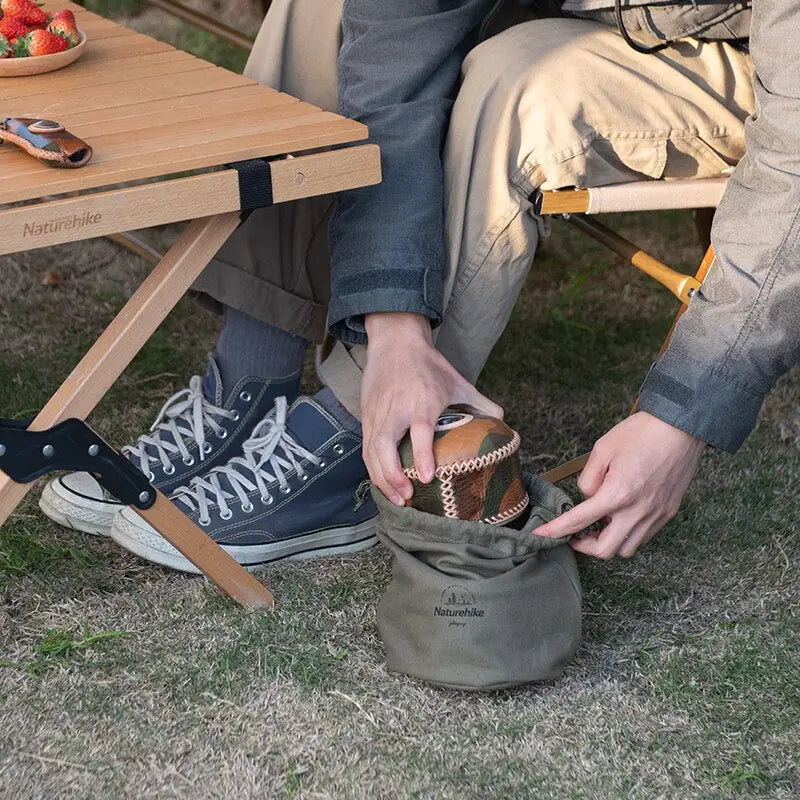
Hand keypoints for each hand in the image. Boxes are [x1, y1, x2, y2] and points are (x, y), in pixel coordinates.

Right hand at [362, 312, 502, 504]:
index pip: (419, 429)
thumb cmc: (428, 365)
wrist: (395, 343)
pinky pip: (366, 448)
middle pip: (386, 445)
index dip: (421, 454)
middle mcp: (396, 408)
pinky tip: (384, 485)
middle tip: (408, 496)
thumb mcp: (458, 381)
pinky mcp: (367, 417)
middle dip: (393, 475)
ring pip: (372, 451)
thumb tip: (503, 423)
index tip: (427, 476)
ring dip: (382, 478)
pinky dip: (373, 470)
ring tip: (398, 499)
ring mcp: (378, 414)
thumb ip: (481, 403)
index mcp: (422, 400)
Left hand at [536, 412, 705, 557]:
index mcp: (617, 493)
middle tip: (575, 535)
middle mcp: (637, 511)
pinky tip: (620, 518)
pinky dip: (627, 535)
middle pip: (605, 550)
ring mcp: (656, 515)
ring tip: (599, 525)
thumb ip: (588, 478)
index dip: (556, 530)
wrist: (681, 428)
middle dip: (585, 546)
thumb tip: (587, 497)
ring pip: (627, 549)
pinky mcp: (667, 513)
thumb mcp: (602, 449)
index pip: (579, 521)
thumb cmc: (641, 433)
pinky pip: (643, 537)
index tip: (542, 535)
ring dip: (609, 542)